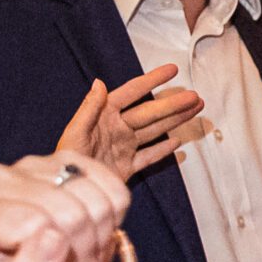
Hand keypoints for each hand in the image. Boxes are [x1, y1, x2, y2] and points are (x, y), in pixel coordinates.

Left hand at [0, 153, 129, 261]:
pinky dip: (114, 217)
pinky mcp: (65, 159)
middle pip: (67, 210)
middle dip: (86, 253)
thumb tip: (53, 237)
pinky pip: (111, 184)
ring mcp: (30, 165)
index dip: (61, 257)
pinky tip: (96, 236)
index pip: (32, 223)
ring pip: (91, 196)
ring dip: (101, 238)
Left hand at [56, 67, 202, 179]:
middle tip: (194, 96)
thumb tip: (99, 83)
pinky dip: (162, 150)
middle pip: (151, 112)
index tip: (171, 70)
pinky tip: (176, 142)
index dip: (152, 80)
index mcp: (105, 116)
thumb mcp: (75, 131)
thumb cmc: (67, 160)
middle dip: (173, 104)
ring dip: (175, 121)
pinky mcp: (127, 168)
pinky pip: (148, 157)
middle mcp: (117, 129)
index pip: (132, 92)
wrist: (70, 191)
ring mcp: (124, 148)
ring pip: (155, 131)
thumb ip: (89, 107)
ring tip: (194, 110)